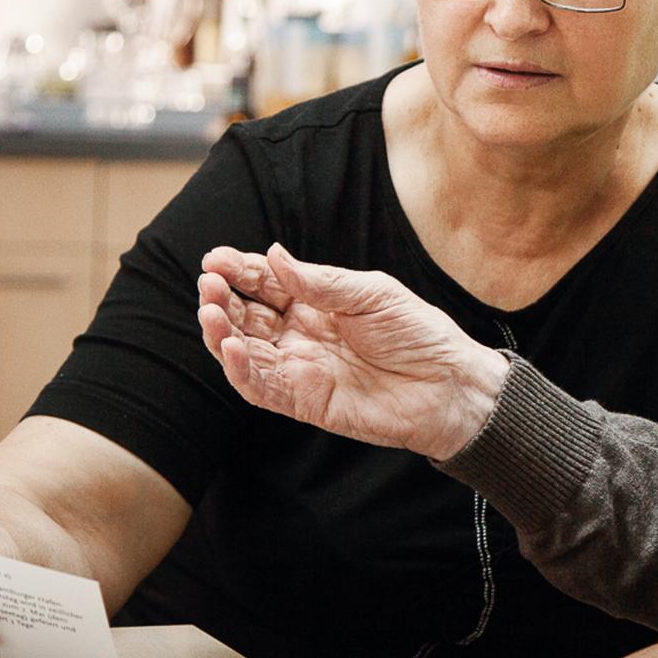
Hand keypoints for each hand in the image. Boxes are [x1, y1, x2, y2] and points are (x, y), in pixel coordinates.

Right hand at [198, 243, 509, 459]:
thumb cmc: (418, 334)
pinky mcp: (304, 401)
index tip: (216, 258)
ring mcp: (300, 369)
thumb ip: (321, 282)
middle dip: (222, 298)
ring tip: (209, 311)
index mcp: (317, 303)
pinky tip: (230, 348)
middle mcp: (302, 336)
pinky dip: (240, 370)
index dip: (240, 271)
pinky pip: (261, 388)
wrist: (449, 384)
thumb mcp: (372, 294)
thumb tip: (273, 255)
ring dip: (220, 332)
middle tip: (208, 282)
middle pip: (247, 316)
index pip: (267, 284)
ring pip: (244, 351)